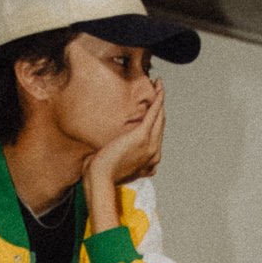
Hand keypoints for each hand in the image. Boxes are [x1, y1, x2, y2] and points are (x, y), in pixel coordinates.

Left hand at [85, 79, 164, 225]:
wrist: (100, 178)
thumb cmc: (104, 174)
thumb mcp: (119, 167)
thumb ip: (125, 160)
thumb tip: (120, 153)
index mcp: (150, 161)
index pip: (156, 136)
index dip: (156, 121)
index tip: (153, 108)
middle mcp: (154, 153)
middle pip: (160, 124)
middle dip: (160, 105)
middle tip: (159, 89)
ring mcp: (150, 145)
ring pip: (159, 117)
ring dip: (160, 98)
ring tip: (159, 84)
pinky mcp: (142, 136)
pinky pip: (154, 113)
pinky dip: (158, 99)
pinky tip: (159, 88)